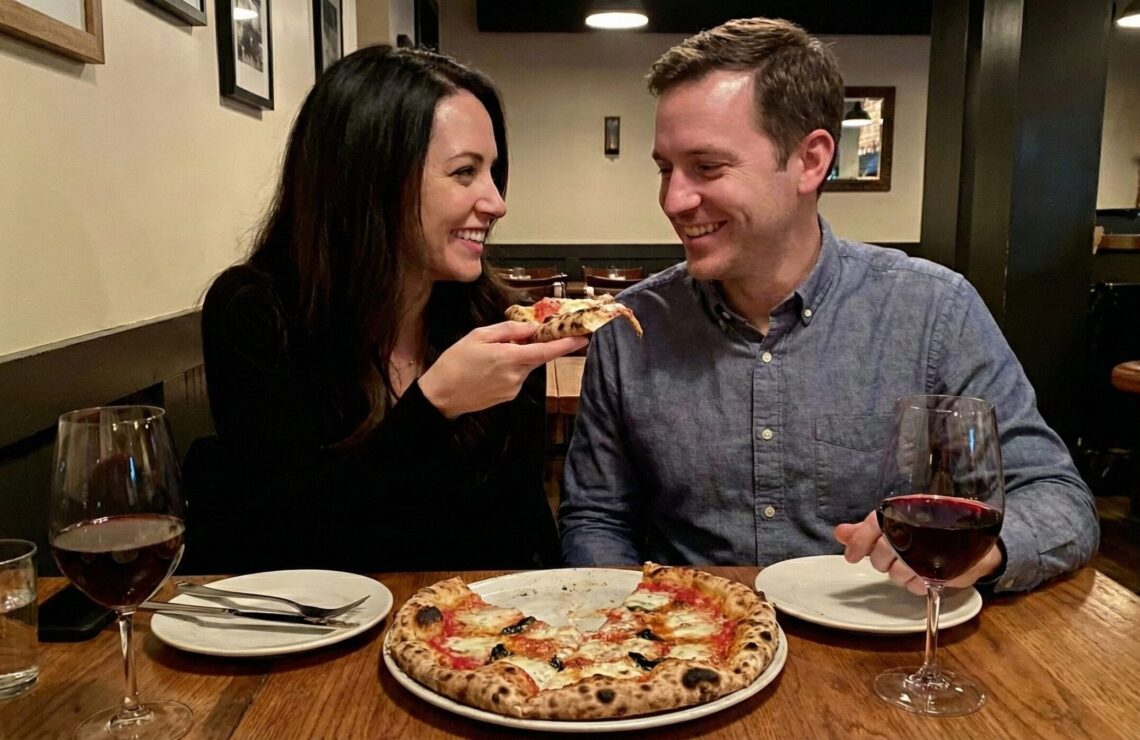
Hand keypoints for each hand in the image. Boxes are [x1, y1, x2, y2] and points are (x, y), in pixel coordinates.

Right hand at [418, 321, 587, 418]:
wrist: (441, 396)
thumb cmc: (455, 362)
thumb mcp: (478, 336)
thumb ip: (508, 331)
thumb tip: (530, 327)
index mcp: (510, 357)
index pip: (547, 351)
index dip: (568, 344)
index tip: (583, 337)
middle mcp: (516, 375)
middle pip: (538, 357)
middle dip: (537, 345)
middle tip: (522, 336)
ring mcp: (514, 388)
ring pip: (526, 366)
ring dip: (518, 357)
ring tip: (491, 356)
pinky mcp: (509, 396)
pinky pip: (517, 377)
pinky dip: (511, 368)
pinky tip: (490, 369)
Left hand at [834, 511, 1002, 595]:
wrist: (980, 542)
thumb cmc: (932, 532)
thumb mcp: (897, 527)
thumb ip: (867, 530)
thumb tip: (840, 533)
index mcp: (906, 509)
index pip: (875, 522)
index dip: (860, 539)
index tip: (850, 556)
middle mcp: (921, 525)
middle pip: (885, 549)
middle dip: (880, 560)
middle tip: (887, 561)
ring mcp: (937, 547)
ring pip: (899, 570)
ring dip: (898, 573)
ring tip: (908, 567)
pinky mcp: (952, 568)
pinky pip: (919, 584)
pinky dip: (915, 584)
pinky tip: (920, 576)